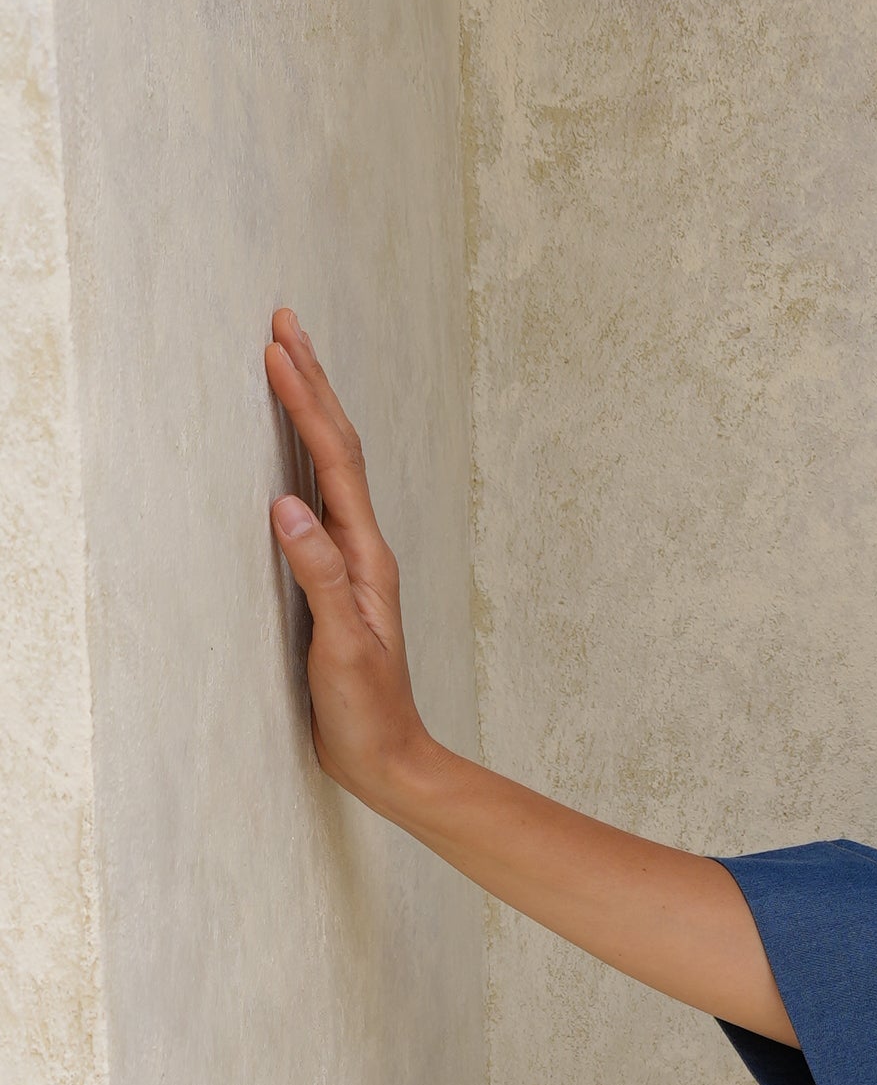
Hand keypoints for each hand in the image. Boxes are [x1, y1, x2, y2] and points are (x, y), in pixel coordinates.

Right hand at [264, 311, 430, 802]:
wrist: (390, 760)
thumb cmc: (366, 711)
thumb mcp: (342, 646)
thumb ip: (318, 576)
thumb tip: (285, 506)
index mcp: (366, 557)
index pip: (333, 462)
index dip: (305, 404)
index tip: (277, 351)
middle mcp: (363, 549)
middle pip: (337, 448)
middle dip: (311, 384)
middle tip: (285, 323)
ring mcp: (351, 561)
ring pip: (330, 467)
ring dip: (311, 410)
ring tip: (289, 360)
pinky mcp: (335, 580)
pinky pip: (320, 498)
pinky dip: (304, 457)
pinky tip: (292, 447)